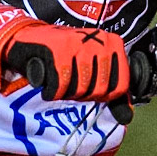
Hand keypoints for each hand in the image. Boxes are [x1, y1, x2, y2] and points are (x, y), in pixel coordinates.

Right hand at [3, 24, 128, 103]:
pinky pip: (61, 85)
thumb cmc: (65, 57)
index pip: (119, 87)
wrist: (29, 38)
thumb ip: (111, 92)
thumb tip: (126, 117)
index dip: (103, 96)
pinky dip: (52, 92)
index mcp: (114, 43)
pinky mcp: (59, 49)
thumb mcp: (92, 70)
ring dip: (66, 93)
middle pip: (99, 90)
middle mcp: (100, 39)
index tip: (89, 89)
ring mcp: (80, 42)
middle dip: (82, 95)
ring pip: (80, 88)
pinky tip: (49, 84)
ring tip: (60, 81)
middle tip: (70, 85)